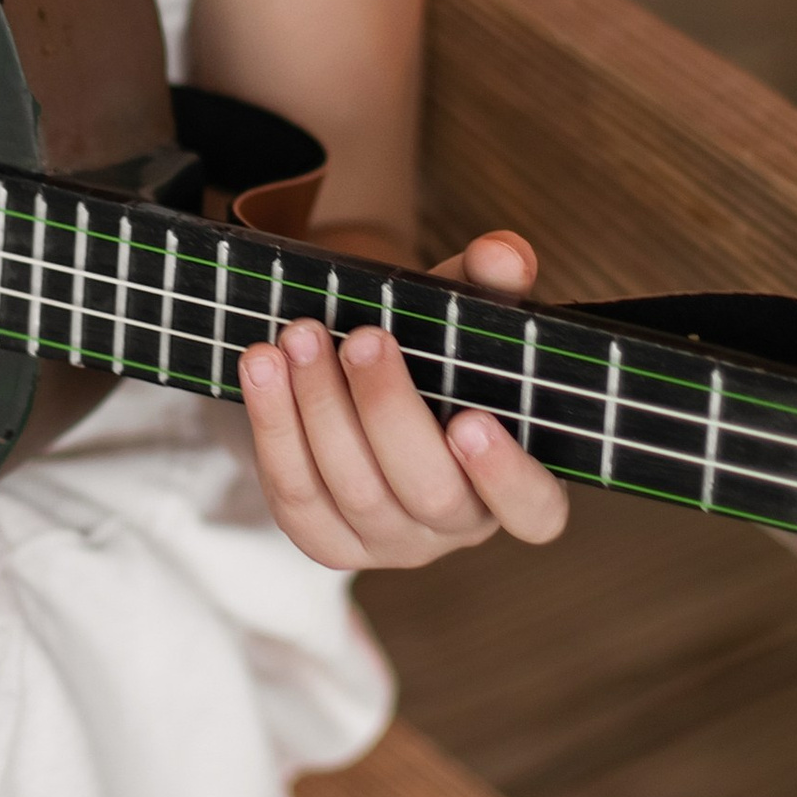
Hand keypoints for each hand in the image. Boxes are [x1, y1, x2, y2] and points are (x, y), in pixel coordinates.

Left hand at [240, 230, 568, 572]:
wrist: (369, 375)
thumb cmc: (438, 352)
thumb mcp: (468, 312)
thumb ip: (492, 282)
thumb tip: (502, 254)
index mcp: (519, 482)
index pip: (534, 509)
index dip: (506, 475)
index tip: (470, 420)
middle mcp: (460, 525)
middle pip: (429, 491)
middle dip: (387, 410)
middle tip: (362, 339)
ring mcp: (393, 543)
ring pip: (353, 490)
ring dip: (319, 407)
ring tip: (299, 336)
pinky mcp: (328, 541)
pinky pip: (295, 496)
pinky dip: (274, 427)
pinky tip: (261, 368)